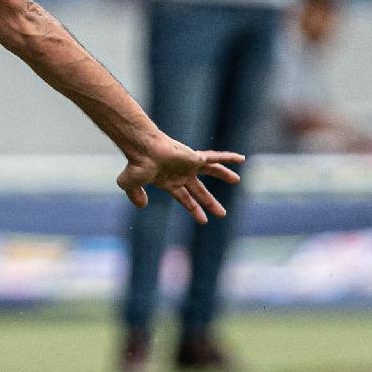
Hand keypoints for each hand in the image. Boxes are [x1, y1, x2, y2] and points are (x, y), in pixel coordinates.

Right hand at [116, 137, 244, 222]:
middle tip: (221, 214)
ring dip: (224, 175)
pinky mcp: (195, 157)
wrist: (143, 150)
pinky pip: (215, 158)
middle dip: (210, 203)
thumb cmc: (136, 165)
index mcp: (169, 182)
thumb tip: (142, 205)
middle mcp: (181, 174)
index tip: (203, 221)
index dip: (194, 210)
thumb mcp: (131, 184)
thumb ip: (135, 195)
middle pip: (200, 191)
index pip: (185, 199)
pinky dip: (228, 158)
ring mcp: (189, 165)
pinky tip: (241, 159)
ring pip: (211, 172)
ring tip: (237, 181)